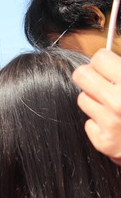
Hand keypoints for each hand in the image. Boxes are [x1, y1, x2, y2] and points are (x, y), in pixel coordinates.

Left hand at [72, 48, 120, 164]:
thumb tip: (107, 55)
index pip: (99, 58)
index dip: (105, 60)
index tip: (108, 64)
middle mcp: (120, 103)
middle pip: (81, 75)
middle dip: (91, 75)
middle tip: (102, 79)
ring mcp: (111, 124)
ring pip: (84, 99)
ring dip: (96, 100)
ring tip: (114, 104)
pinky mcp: (105, 142)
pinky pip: (89, 123)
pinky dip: (100, 123)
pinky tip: (116, 124)